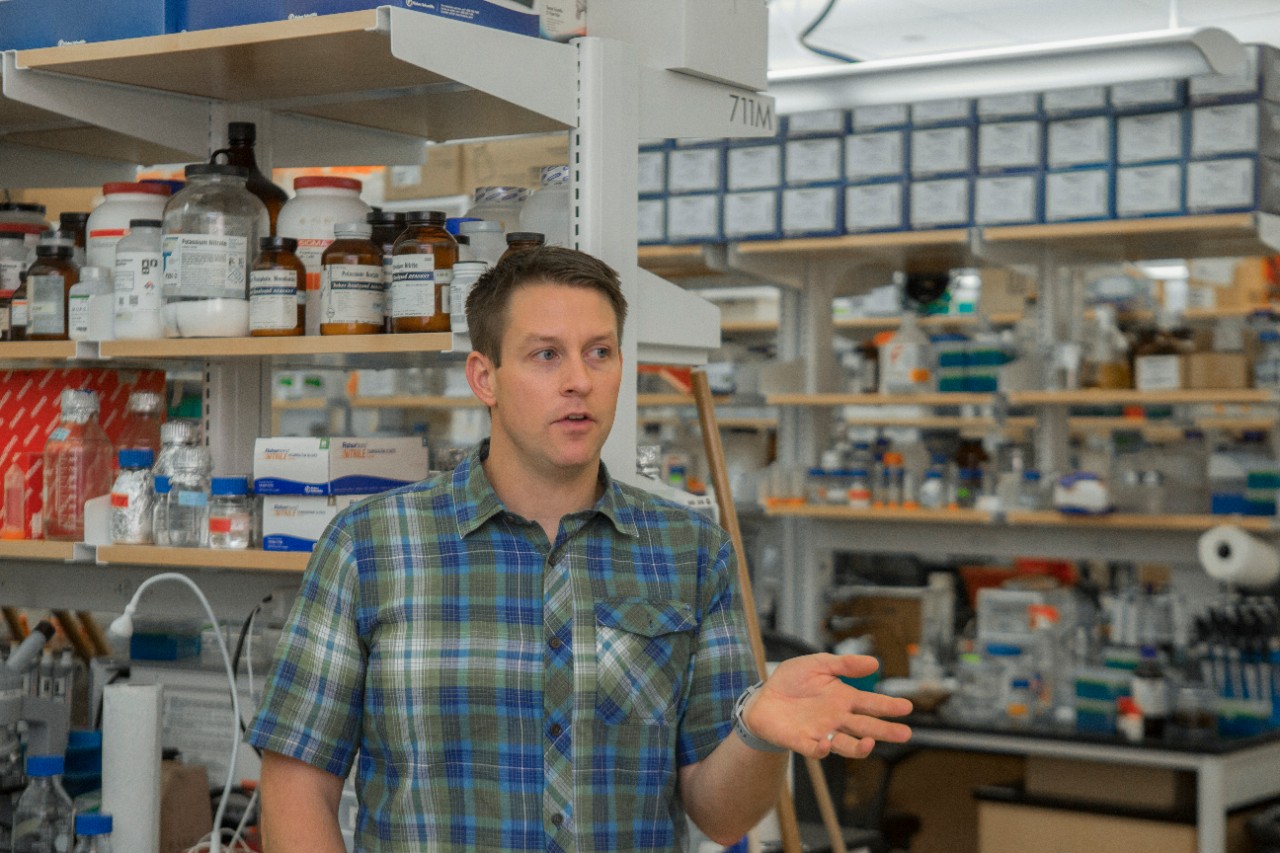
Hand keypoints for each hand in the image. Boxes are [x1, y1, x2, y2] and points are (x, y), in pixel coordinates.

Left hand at [743, 654, 912, 758]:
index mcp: (843, 699)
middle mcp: (836, 719)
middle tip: (905, 734)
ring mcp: (820, 732)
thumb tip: (874, 663)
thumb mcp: (817, 664)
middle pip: (865, 727)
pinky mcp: (800, 741)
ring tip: (869, 744)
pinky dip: (820, 750)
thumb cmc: (792, 681)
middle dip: (885, 731)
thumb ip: (844, 664)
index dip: (888, 706)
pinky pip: (813, 749)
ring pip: (845, 745)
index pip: (870, 704)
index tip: (906, 707)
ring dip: (857, 747)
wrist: (763, 698)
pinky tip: (826, 744)